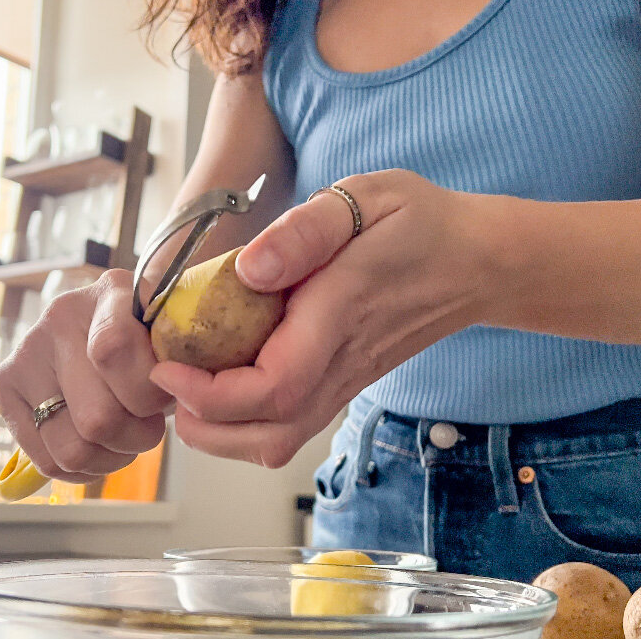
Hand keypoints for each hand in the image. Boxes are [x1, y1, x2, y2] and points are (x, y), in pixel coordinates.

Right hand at [0, 270, 170, 481]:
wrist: (107, 331)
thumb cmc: (152, 344)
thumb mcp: (176, 339)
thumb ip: (181, 356)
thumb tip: (178, 390)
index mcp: (111, 291)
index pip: (114, 349)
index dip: (148, 392)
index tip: (166, 394)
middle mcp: (59, 317)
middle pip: (99, 418)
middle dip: (138, 435)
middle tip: (149, 422)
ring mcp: (26, 352)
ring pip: (73, 447)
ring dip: (112, 456)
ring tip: (125, 435)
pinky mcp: (5, 386)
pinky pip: (47, 461)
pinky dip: (83, 469)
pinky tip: (98, 446)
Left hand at [149, 169, 496, 467]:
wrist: (477, 262)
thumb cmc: (419, 223)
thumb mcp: (364, 198)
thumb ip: (307, 231)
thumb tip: (248, 269)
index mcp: (339, 316)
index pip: (272, 387)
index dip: (208, 391)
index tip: (166, 362)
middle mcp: (341, 364)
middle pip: (267, 435)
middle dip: (203, 423)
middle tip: (164, 378)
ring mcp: (344, 382)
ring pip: (277, 441)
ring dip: (220, 430)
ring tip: (184, 387)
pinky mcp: (343, 385)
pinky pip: (289, 425)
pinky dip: (244, 421)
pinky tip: (222, 380)